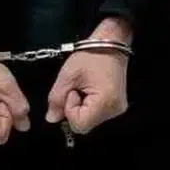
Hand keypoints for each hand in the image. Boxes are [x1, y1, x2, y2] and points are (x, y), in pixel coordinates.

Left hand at [45, 17, 132, 134]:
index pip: (79, 124)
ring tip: (84, 88)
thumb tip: (51, 119)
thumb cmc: (90, 56)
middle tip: (77, 89)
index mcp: (105, 103)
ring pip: (89, 121)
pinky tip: (90, 91)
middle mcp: (115, 111)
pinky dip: (88, 107)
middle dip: (74, 110)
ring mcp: (118, 110)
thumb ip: (57, 98)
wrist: (111, 44)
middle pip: (84, 125)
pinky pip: (96, 115)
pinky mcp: (117, 107)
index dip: (70, 110)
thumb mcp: (68, 75)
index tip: (73, 90)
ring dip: (81, 108)